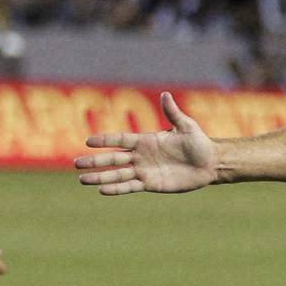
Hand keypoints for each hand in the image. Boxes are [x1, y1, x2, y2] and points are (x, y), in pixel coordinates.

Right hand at [75, 93, 217, 194]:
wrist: (209, 163)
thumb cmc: (198, 142)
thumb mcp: (186, 126)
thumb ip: (173, 113)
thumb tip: (166, 94)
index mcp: (145, 140)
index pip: (120, 139)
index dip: (105, 140)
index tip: (88, 142)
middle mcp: (141, 156)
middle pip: (113, 158)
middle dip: (95, 161)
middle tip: (76, 163)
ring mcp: (144, 171)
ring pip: (117, 174)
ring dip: (100, 177)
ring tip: (82, 180)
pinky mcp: (150, 184)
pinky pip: (130, 187)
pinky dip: (116, 189)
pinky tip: (102, 190)